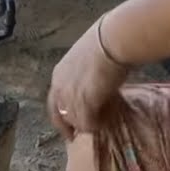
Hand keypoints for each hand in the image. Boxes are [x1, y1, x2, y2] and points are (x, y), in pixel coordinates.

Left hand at [47, 18, 130, 140]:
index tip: (71, 128)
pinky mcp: (83, 105)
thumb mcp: (89, 60)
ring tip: (109, 114)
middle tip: (91, 130)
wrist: (115, 40)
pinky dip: (101, 124)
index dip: (63, 117)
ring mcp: (69, 97)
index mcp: (59, 75)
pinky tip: (112, 115)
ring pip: (77, 122)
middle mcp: (59, 87)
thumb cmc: (108, 42)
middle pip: (62, 116)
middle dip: (76, 125)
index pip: (54, 103)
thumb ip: (86, 75)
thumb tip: (96, 85)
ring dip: (92, 122)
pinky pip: (90, 125)